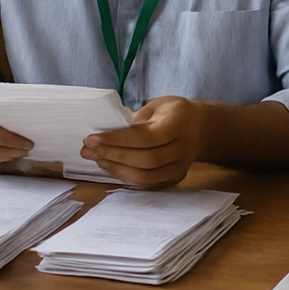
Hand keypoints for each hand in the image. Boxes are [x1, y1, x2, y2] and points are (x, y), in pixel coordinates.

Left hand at [81, 95, 204, 187]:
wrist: (201, 129)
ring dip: (116, 169)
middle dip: (112, 155)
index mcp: (178, 124)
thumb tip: (106, 133)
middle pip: (145, 159)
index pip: (146, 137)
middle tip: (87, 149)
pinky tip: (111, 167)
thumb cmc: (174, 113)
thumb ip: (136, 119)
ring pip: (146, 176)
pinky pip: (148, 184)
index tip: (93, 137)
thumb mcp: (158, 105)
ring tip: (96, 159)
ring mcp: (180, 167)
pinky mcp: (174, 179)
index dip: (117, 139)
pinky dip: (126, 177)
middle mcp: (183, 149)